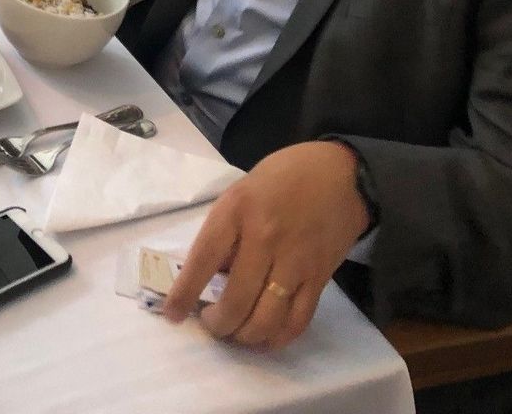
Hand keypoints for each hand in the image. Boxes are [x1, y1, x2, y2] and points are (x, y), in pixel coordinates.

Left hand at [162, 141, 370, 349]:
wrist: (340, 174)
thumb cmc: (283, 177)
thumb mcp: (242, 191)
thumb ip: (227, 231)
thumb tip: (212, 276)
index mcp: (238, 209)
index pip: (203, 258)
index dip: (184, 292)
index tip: (172, 314)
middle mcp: (264, 237)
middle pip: (236, 299)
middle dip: (218, 324)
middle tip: (211, 324)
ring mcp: (295, 261)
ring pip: (265, 319)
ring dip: (245, 336)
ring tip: (235, 332)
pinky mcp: (319, 278)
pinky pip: (296, 321)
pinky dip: (278, 338)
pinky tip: (266, 337)